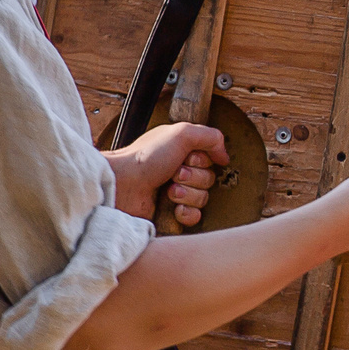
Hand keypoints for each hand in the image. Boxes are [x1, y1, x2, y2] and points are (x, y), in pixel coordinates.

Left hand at [104, 122, 226, 227]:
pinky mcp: (171, 214)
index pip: (210, 160)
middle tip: (173, 174)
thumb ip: (210, 136)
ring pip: (203, 199)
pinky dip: (185, 212)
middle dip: (193, 178)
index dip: (202, 161)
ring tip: (168, 191)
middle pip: (209, 180)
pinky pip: (195, 216)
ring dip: (187, 194)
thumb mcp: (181, 133)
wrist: (124, 185)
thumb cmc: (146, 158)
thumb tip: (225, 155)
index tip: (187, 157)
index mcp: (181, 153)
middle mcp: (179, 172)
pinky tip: (173, 208)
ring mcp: (176, 195)